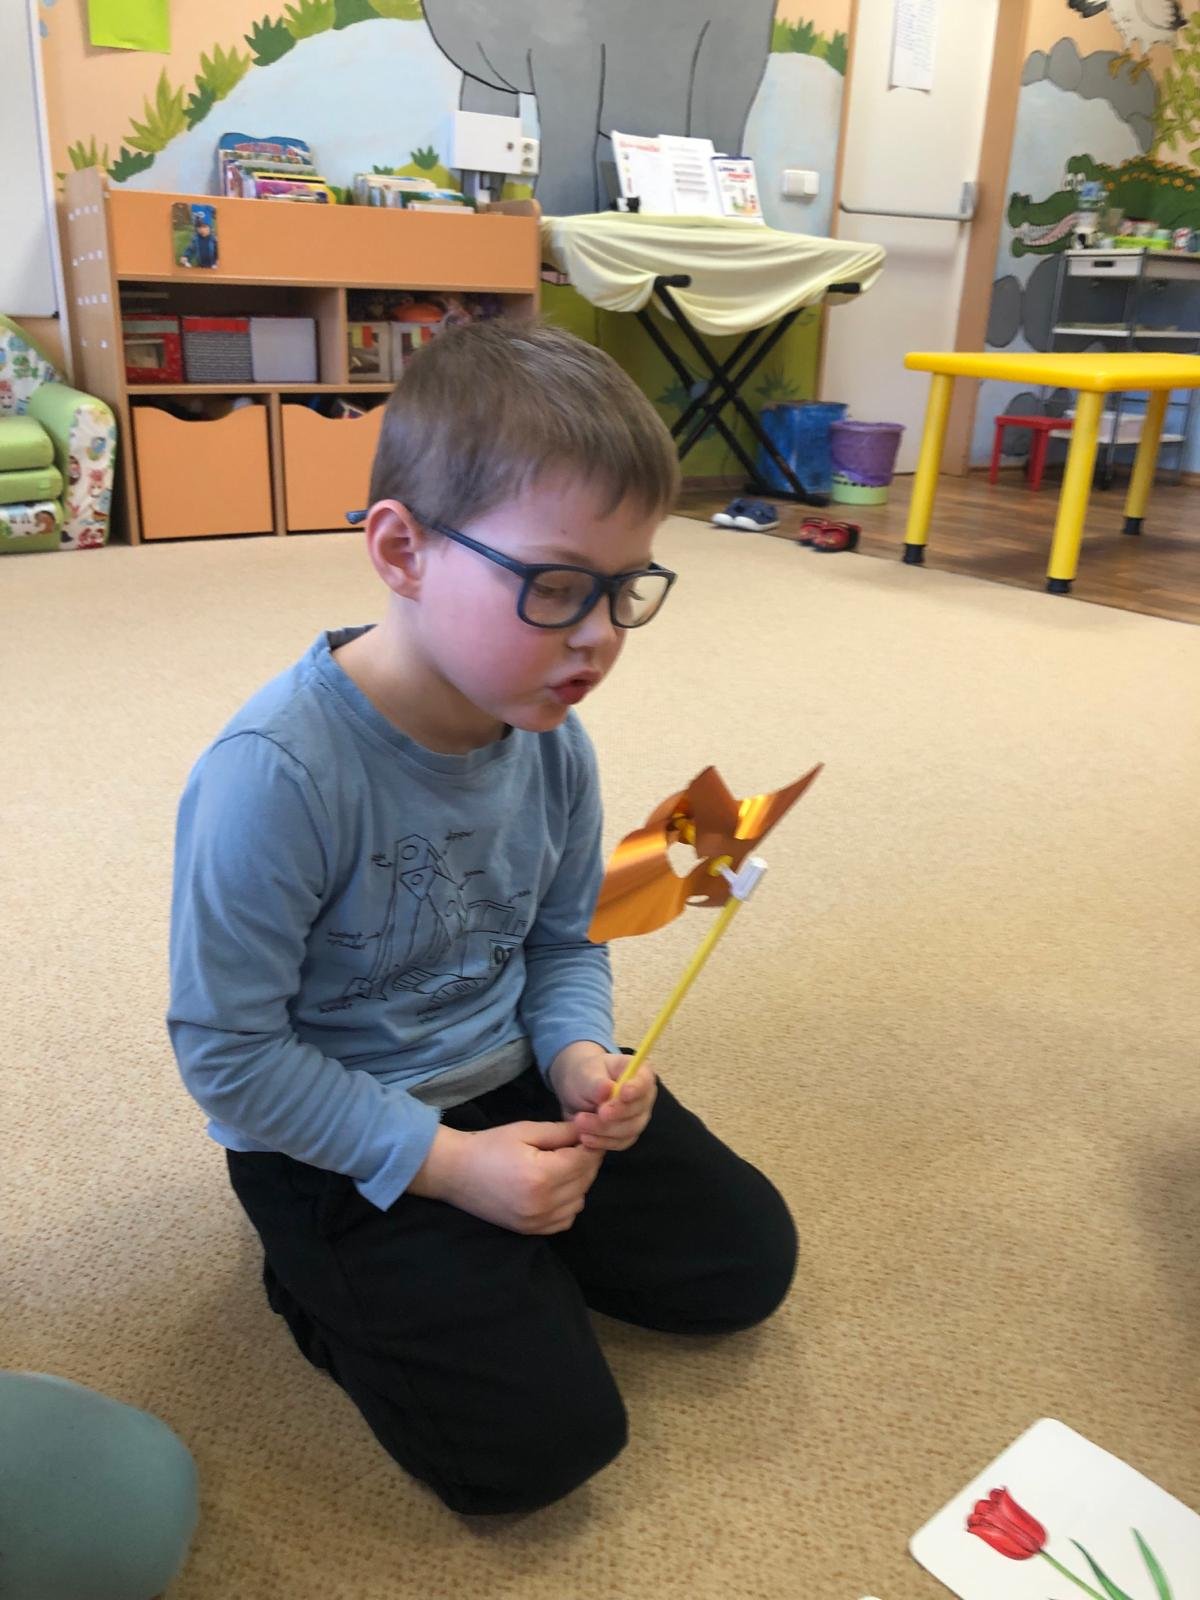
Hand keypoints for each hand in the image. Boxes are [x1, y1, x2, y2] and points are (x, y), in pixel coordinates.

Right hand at [408, 1120, 600, 1234]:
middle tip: (579, 1145)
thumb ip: (560, 1132)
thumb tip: (589, 1130)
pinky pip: (566, 1219)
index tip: (590, 1134)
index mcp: (541, 1175)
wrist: (455, 1173)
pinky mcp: (531, 1231)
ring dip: (579, 1183)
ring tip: (564, 1166)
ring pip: (579, 1201)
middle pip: (585, 1181)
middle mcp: (543, 1204)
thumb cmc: (489, 1146)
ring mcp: (537, 1222)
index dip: (591, 1145)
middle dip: (587, 1161)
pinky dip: (568, 1203)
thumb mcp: (525, 1130)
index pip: (585, 1160)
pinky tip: (556, 1187)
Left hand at [549, 1041, 656, 1153]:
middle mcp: (643, 1097)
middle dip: (617, 1113)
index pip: (645, 1081)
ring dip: (604, 1130)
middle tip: (599, 1113)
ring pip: (629, 1130)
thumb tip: (608, 1090)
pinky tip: (585, 1137)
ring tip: (580, 1123)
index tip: (622, 1093)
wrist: (577, 1092)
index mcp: (639, 1073)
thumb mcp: (586, 1074)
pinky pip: (619, 1143)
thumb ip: (596, 1083)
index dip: (636, 1088)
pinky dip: (602, 1142)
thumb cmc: (586, 1076)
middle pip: (638, 1110)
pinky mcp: (626, 1135)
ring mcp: (637, 1118)